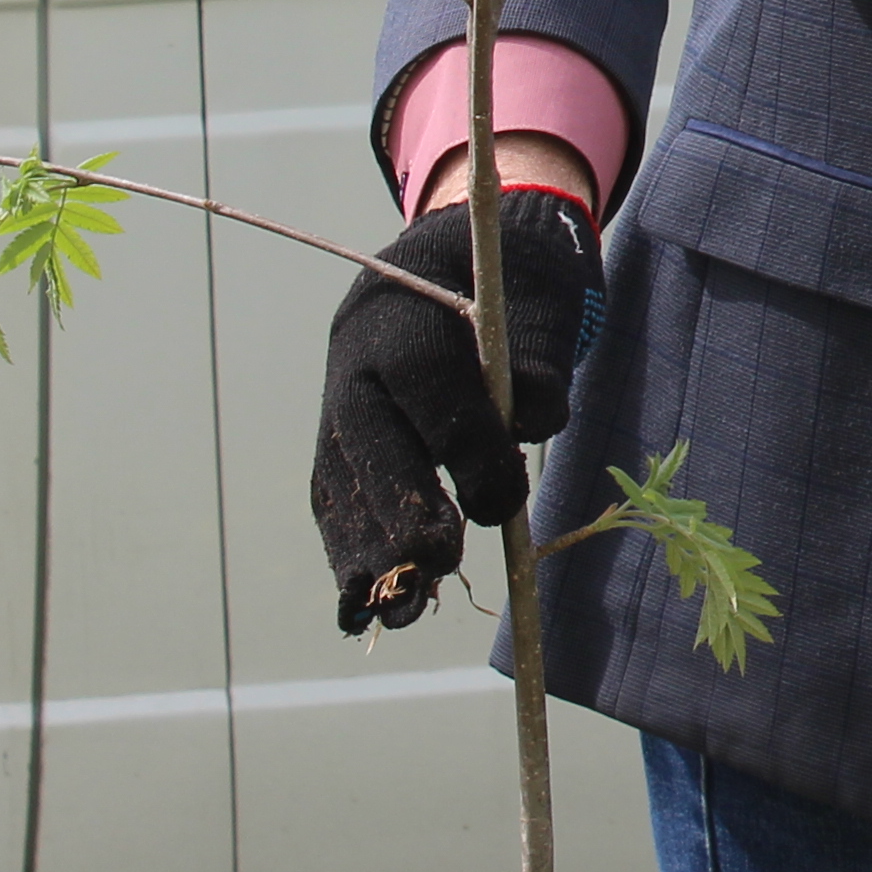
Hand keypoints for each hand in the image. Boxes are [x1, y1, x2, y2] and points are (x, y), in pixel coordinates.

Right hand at [313, 189, 603, 637]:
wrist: (449, 259)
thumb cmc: (510, 284)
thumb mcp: (540, 303)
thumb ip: (538, 363)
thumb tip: (532, 421)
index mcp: (405, 312)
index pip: (430, 388)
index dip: (466, 452)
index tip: (502, 502)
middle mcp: (354, 358)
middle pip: (367, 445)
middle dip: (399, 514)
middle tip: (436, 568)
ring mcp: (334, 399)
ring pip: (338, 480)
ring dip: (364, 552)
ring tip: (394, 612)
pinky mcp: (331, 436)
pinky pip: (331, 497)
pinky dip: (347, 548)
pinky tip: (364, 599)